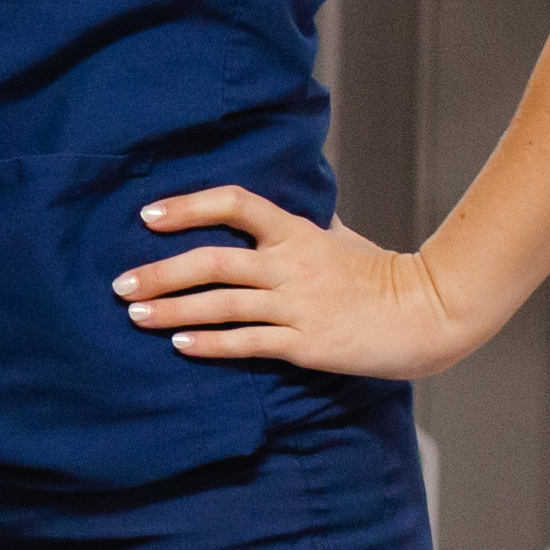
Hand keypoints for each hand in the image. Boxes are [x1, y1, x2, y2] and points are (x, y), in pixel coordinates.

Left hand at [116, 189, 494, 377]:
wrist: (431, 313)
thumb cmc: (384, 273)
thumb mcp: (341, 235)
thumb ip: (304, 223)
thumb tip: (277, 203)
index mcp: (297, 232)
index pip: (235, 203)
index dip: (188, 206)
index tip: (148, 216)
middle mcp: (292, 264)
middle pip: (212, 260)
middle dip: (160, 271)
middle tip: (118, 282)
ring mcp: (298, 304)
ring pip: (221, 303)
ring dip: (172, 310)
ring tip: (134, 313)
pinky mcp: (307, 343)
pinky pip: (248, 342)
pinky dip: (210, 344)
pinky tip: (179, 345)